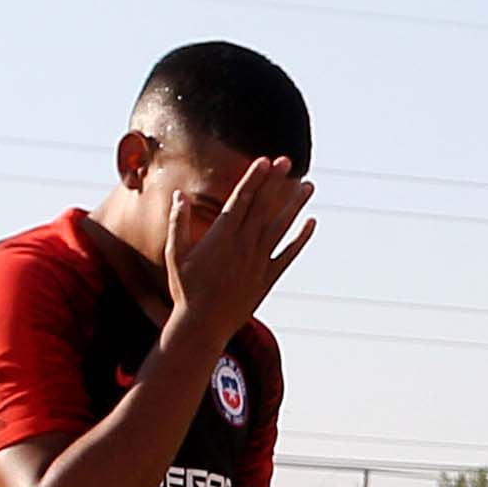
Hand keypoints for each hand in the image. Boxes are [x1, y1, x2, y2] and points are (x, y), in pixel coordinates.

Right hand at [165, 155, 318, 335]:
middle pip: (263, 207)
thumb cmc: (185, 289)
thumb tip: (180, 195)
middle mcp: (244, 245)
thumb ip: (178, 223)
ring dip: (296, 205)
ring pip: (281, 227)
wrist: (203, 326)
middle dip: (276, 182)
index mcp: (221, 236)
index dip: (254, 178)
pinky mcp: (268, 278)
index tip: (265, 161)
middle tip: (288, 160)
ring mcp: (259, 261)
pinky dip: (301, 239)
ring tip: (309, 185)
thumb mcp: (176, 254)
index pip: (241, 200)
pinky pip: (289, 254)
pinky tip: (311, 223)